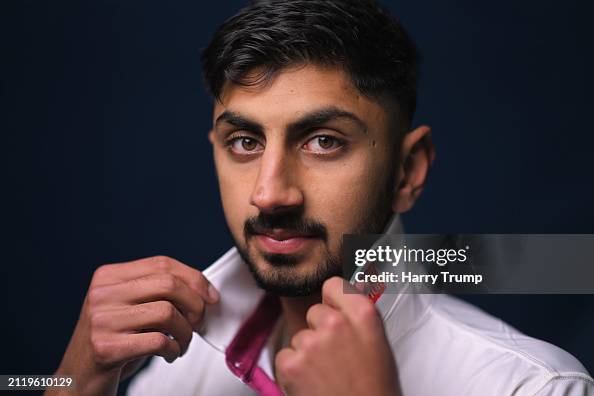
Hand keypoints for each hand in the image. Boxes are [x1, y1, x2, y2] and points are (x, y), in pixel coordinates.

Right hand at [46, 256, 218, 395]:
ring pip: (167, 312)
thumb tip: (202, 289)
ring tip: (182, 343)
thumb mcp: (129, 308)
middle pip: (168, 284)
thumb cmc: (113, 342)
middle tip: (198, 323)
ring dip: (186, 332)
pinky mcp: (106, 348)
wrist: (77, 380)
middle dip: (195, 305)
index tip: (210, 297)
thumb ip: (155, 292)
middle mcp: (102, 293)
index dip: (194, 278)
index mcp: (108, 276)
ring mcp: (101, 320)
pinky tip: (169, 354)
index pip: (162, 264)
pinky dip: (174, 350)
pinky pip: (158, 341)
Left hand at [275, 277, 399, 395]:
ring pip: (300, 336)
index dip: (332, 301)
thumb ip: (358, 315)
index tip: (334, 311)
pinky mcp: (291, 363)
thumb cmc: (374, 388)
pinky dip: (293, 371)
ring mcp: (311, 342)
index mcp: (363, 314)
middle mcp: (336, 323)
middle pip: (314, 312)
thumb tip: (351, 287)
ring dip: (307, 354)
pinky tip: (312, 383)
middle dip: (320, 331)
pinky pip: (285, 356)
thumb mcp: (377, 343)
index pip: (333, 285)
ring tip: (326, 375)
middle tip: (335, 357)